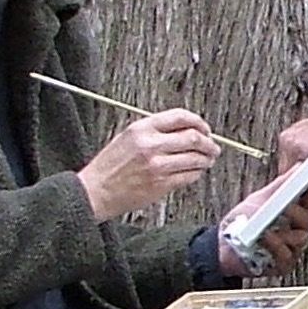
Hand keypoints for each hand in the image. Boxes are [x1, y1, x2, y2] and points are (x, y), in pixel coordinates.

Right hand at [78, 109, 220, 221]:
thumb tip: (185, 129)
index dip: (199, 121)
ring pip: (195, 158)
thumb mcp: (128, 136)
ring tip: (207, 160)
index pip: (180, 117)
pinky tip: (195, 171)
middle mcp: (150, 144)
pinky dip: (196, 173)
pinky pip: (188, 176)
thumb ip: (155, 130)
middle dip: (208, 142)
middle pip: (193, 137)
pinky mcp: (160, 184)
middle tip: (212, 146)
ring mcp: (157, 166)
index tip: (205, 128)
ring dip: (206, 159)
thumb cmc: (109, 166)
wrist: (94, 192)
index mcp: (142, 128)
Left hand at [217, 169, 307, 277]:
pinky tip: (266, 238)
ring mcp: (291, 248)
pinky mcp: (283, 264)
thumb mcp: (260, 198)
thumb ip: (280, 185)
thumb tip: (298, 167)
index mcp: (292, 213)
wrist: (223, 247)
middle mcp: (295, 230)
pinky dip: (276, 245)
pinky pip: (286, 255)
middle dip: (297, 212)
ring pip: (300, 238)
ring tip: (269, 226)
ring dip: (284, 231)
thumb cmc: (242, 222)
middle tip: (286, 207)